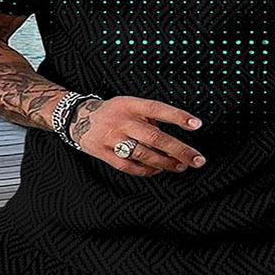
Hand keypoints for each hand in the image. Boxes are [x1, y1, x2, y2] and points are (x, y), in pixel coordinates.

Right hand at [68, 96, 206, 176]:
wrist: (77, 117)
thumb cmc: (113, 112)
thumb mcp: (130, 105)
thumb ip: (149, 118)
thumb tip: (171, 140)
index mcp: (130, 105)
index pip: (158, 109)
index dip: (177, 116)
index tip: (197, 125)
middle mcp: (122, 120)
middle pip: (154, 137)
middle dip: (179, 150)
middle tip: (197, 159)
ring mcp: (111, 138)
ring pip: (143, 154)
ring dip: (165, 163)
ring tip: (180, 166)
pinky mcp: (103, 152)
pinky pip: (128, 166)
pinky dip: (145, 170)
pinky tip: (158, 170)